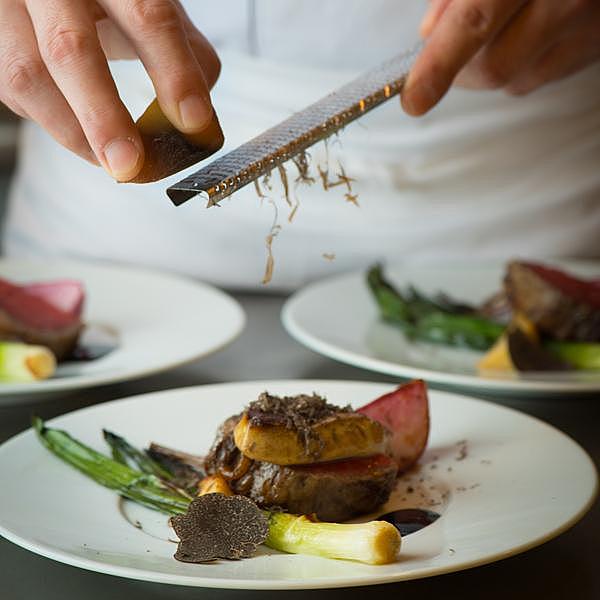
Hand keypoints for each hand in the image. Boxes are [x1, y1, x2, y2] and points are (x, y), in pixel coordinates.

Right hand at [0, 0, 220, 180]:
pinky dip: (52, 121)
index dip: (173, 72)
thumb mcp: (152, 4)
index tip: (193, 121)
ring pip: (26, 75)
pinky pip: (10, 88)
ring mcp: (8, 6)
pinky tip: (81, 134)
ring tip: (112, 162)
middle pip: (69, 50)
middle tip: (129, 166)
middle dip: (103, 117)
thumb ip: (184, 52)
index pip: (146, 16)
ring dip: (74, 133)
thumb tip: (199, 121)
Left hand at [402, 0, 599, 115]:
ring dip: (485, 67)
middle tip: (445, 50)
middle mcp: (568, 1)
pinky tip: (521, 32)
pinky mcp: (594, 48)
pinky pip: (539, 76)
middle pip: (493, 67)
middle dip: (457, 70)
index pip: (474, 21)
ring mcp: (587, 29)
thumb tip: (430, 31)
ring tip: (489, 32)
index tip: (414, 98)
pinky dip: (516, 64)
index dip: (439, 63)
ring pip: (514, 80)